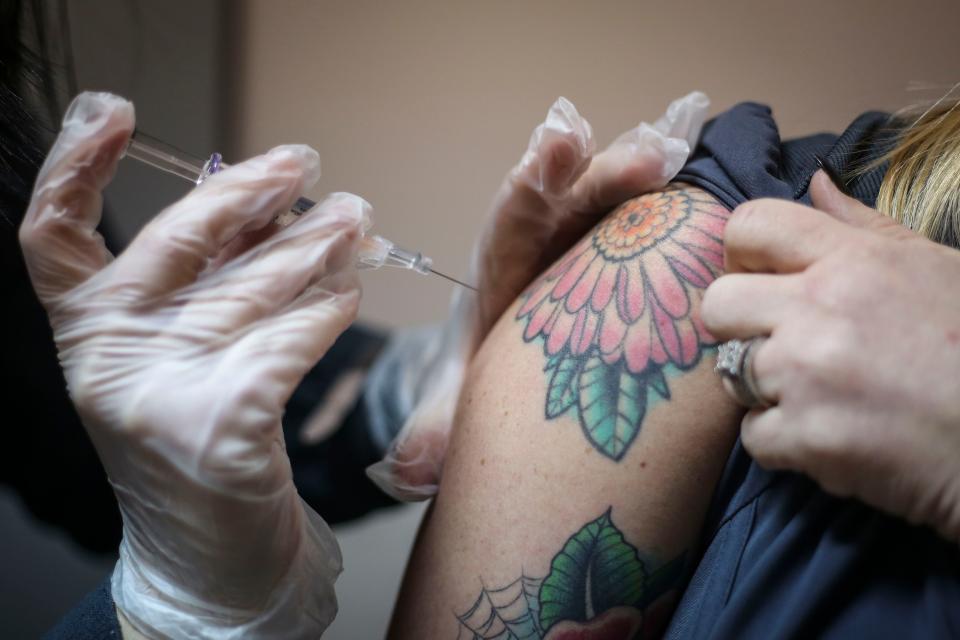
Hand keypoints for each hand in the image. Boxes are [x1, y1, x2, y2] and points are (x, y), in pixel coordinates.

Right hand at [20, 92, 368, 636]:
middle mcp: (108, 356)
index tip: (112, 110)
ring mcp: (158, 392)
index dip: (73, 165)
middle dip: (250, 192)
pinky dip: (327, 309)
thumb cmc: (201, 438)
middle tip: (305, 163)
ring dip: (313, 243)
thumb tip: (264, 200)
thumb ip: (204, 283)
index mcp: (85, 331)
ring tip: (356, 217)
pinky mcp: (223, 425)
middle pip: (177, 240)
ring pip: (250, 286)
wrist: (211, 556)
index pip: (52, 233)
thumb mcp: (181, 354)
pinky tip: (348, 293)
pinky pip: (291, 338)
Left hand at [368, 92, 709, 498]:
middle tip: (645, 160)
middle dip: (600, 173)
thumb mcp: (457, 396)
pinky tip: (703, 182)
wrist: (518, 359)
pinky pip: (648, 214)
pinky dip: (671, 196)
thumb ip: (433, 425)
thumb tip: (410, 465)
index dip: (531, 185)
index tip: (550, 155)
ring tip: (676, 155)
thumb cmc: (486, 368)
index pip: (511, 217)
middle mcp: (545, 236)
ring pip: (614, 193)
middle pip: (569, 194)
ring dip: (642, 172)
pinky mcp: (625, 245)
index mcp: (501, 261)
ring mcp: (588, 234)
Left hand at [702, 171, 959, 541]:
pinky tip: (833, 438)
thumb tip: (817, 183)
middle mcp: (820, 308)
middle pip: (717, 303)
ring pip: (732, 373)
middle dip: (739, 326)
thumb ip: (866, 227)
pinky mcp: (809, 438)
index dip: (741, 253)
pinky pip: (753, 435)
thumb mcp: (935, 267)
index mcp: (853, 260)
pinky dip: (784, 443)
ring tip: (824, 396)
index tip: (761, 278)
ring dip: (767, 388)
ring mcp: (808, 375)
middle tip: (781, 346)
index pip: (749, 224)